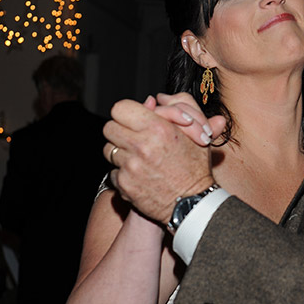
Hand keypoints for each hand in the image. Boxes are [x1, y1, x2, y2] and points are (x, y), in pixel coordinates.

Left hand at [104, 98, 217, 223]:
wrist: (192, 204)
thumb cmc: (195, 168)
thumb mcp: (193, 134)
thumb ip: (173, 111)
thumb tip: (150, 99)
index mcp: (159, 128)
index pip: (120, 109)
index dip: (126, 114)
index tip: (133, 120)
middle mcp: (142, 146)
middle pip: (109, 128)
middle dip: (120, 132)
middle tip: (132, 138)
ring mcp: (131, 166)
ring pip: (109, 150)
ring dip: (120, 152)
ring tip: (137, 157)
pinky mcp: (125, 184)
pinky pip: (113, 172)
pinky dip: (123, 174)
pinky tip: (139, 175)